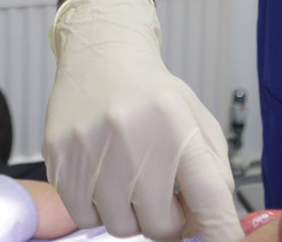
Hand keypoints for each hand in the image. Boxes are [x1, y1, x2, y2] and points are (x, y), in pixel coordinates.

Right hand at [43, 0, 242, 241]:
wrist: (102, 56)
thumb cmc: (152, 93)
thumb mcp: (195, 116)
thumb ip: (212, 167)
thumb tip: (212, 221)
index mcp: (177, 125)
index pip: (207, 191)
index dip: (219, 228)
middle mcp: (135, 138)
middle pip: (159, 224)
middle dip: (167, 219)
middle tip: (166, 197)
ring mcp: (94, 151)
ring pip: (120, 226)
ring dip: (131, 213)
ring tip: (133, 178)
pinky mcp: (62, 160)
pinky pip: (85, 218)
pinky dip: (99, 208)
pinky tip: (105, 176)